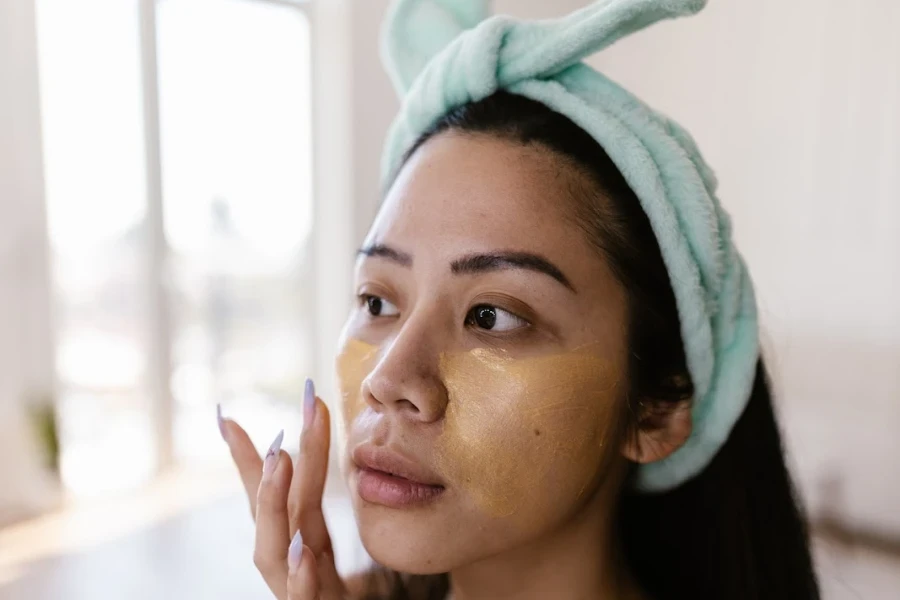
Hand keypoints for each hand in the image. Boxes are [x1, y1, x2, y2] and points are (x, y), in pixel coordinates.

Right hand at [219, 380, 346, 598]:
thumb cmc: (326, 585)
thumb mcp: (318, 534)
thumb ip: (300, 492)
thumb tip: (286, 447)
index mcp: (294, 535)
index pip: (267, 491)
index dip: (248, 456)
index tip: (225, 416)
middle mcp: (287, 559)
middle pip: (270, 514)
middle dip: (265, 468)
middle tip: (275, 422)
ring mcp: (296, 587)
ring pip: (270, 553)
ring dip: (272, 507)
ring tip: (281, 462)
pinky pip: (302, 597)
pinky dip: (299, 576)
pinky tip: (305, 550)